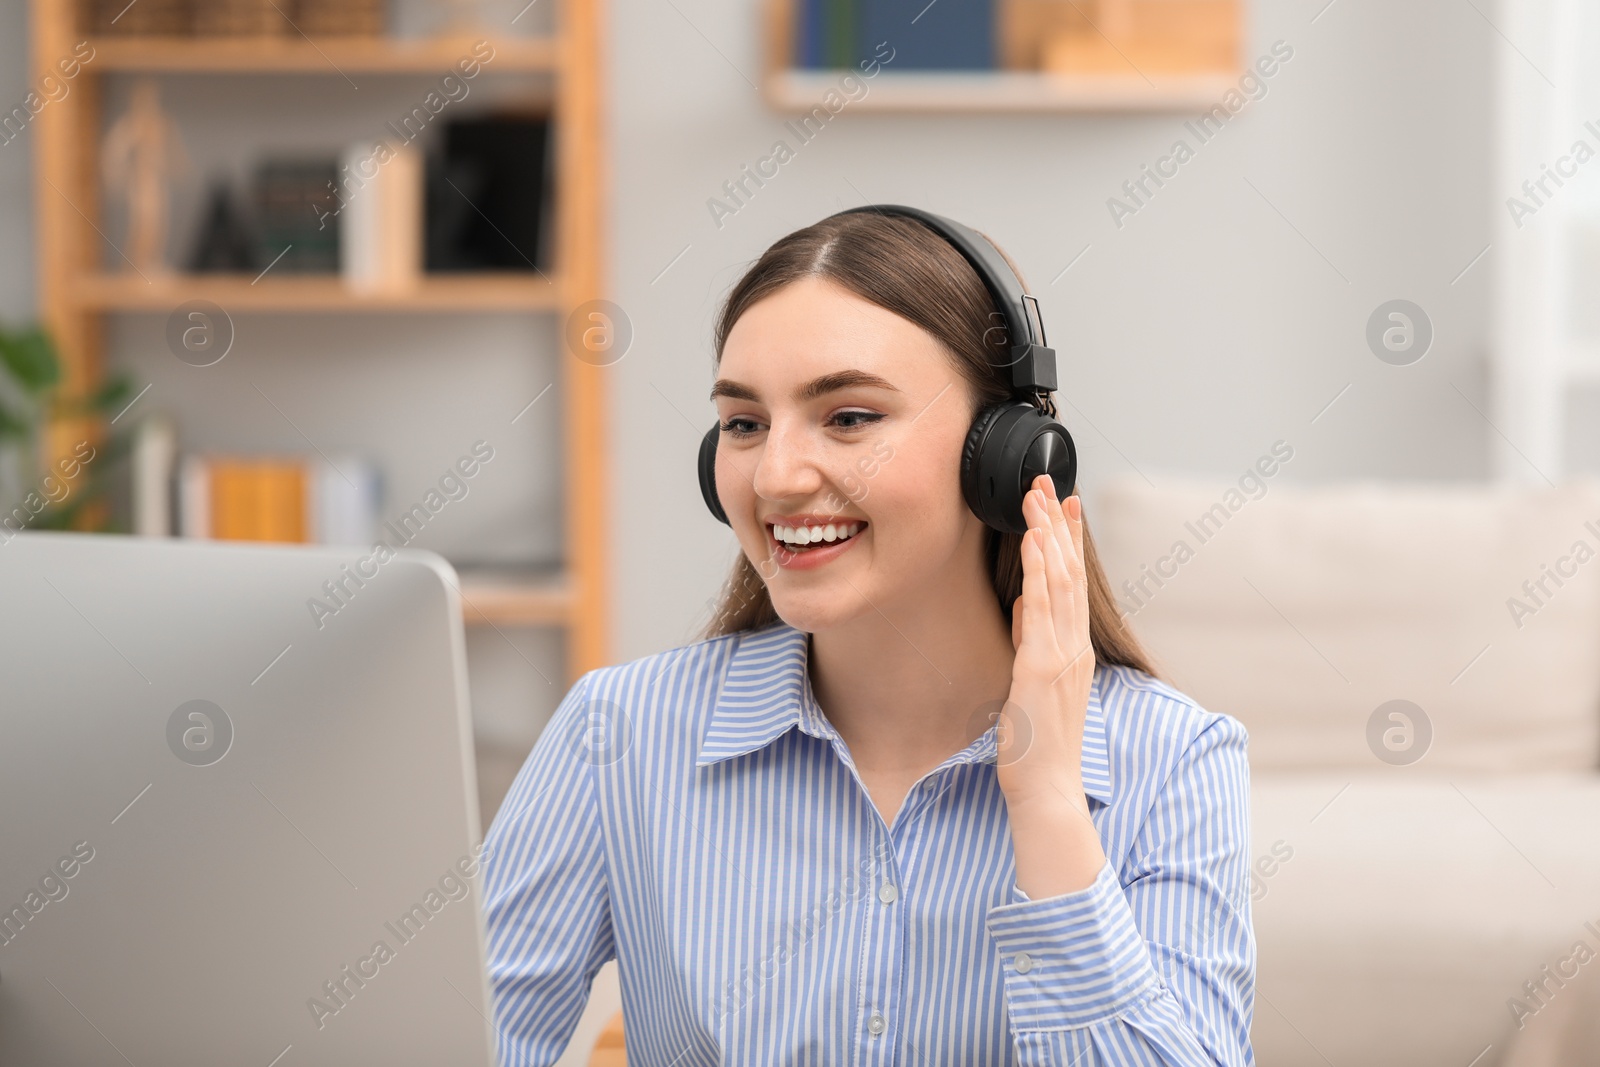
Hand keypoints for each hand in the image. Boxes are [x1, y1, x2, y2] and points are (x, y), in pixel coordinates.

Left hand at [996, 474, 1094, 815]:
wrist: (1048, 791)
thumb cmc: (1038, 747)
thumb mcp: (1032, 684)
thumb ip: (1031, 643)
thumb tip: (1022, 606)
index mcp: (1074, 651)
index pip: (1073, 583)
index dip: (1069, 540)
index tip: (1065, 503)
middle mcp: (1074, 648)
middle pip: (1069, 572)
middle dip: (1057, 523)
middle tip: (1047, 481)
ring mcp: (1062, 656)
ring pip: (1059, 582)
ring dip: (1047, 535)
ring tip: (1037, 497)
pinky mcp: (1042, 669)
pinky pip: (1042, 610)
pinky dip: (1039, 572)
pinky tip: (1033, 544)